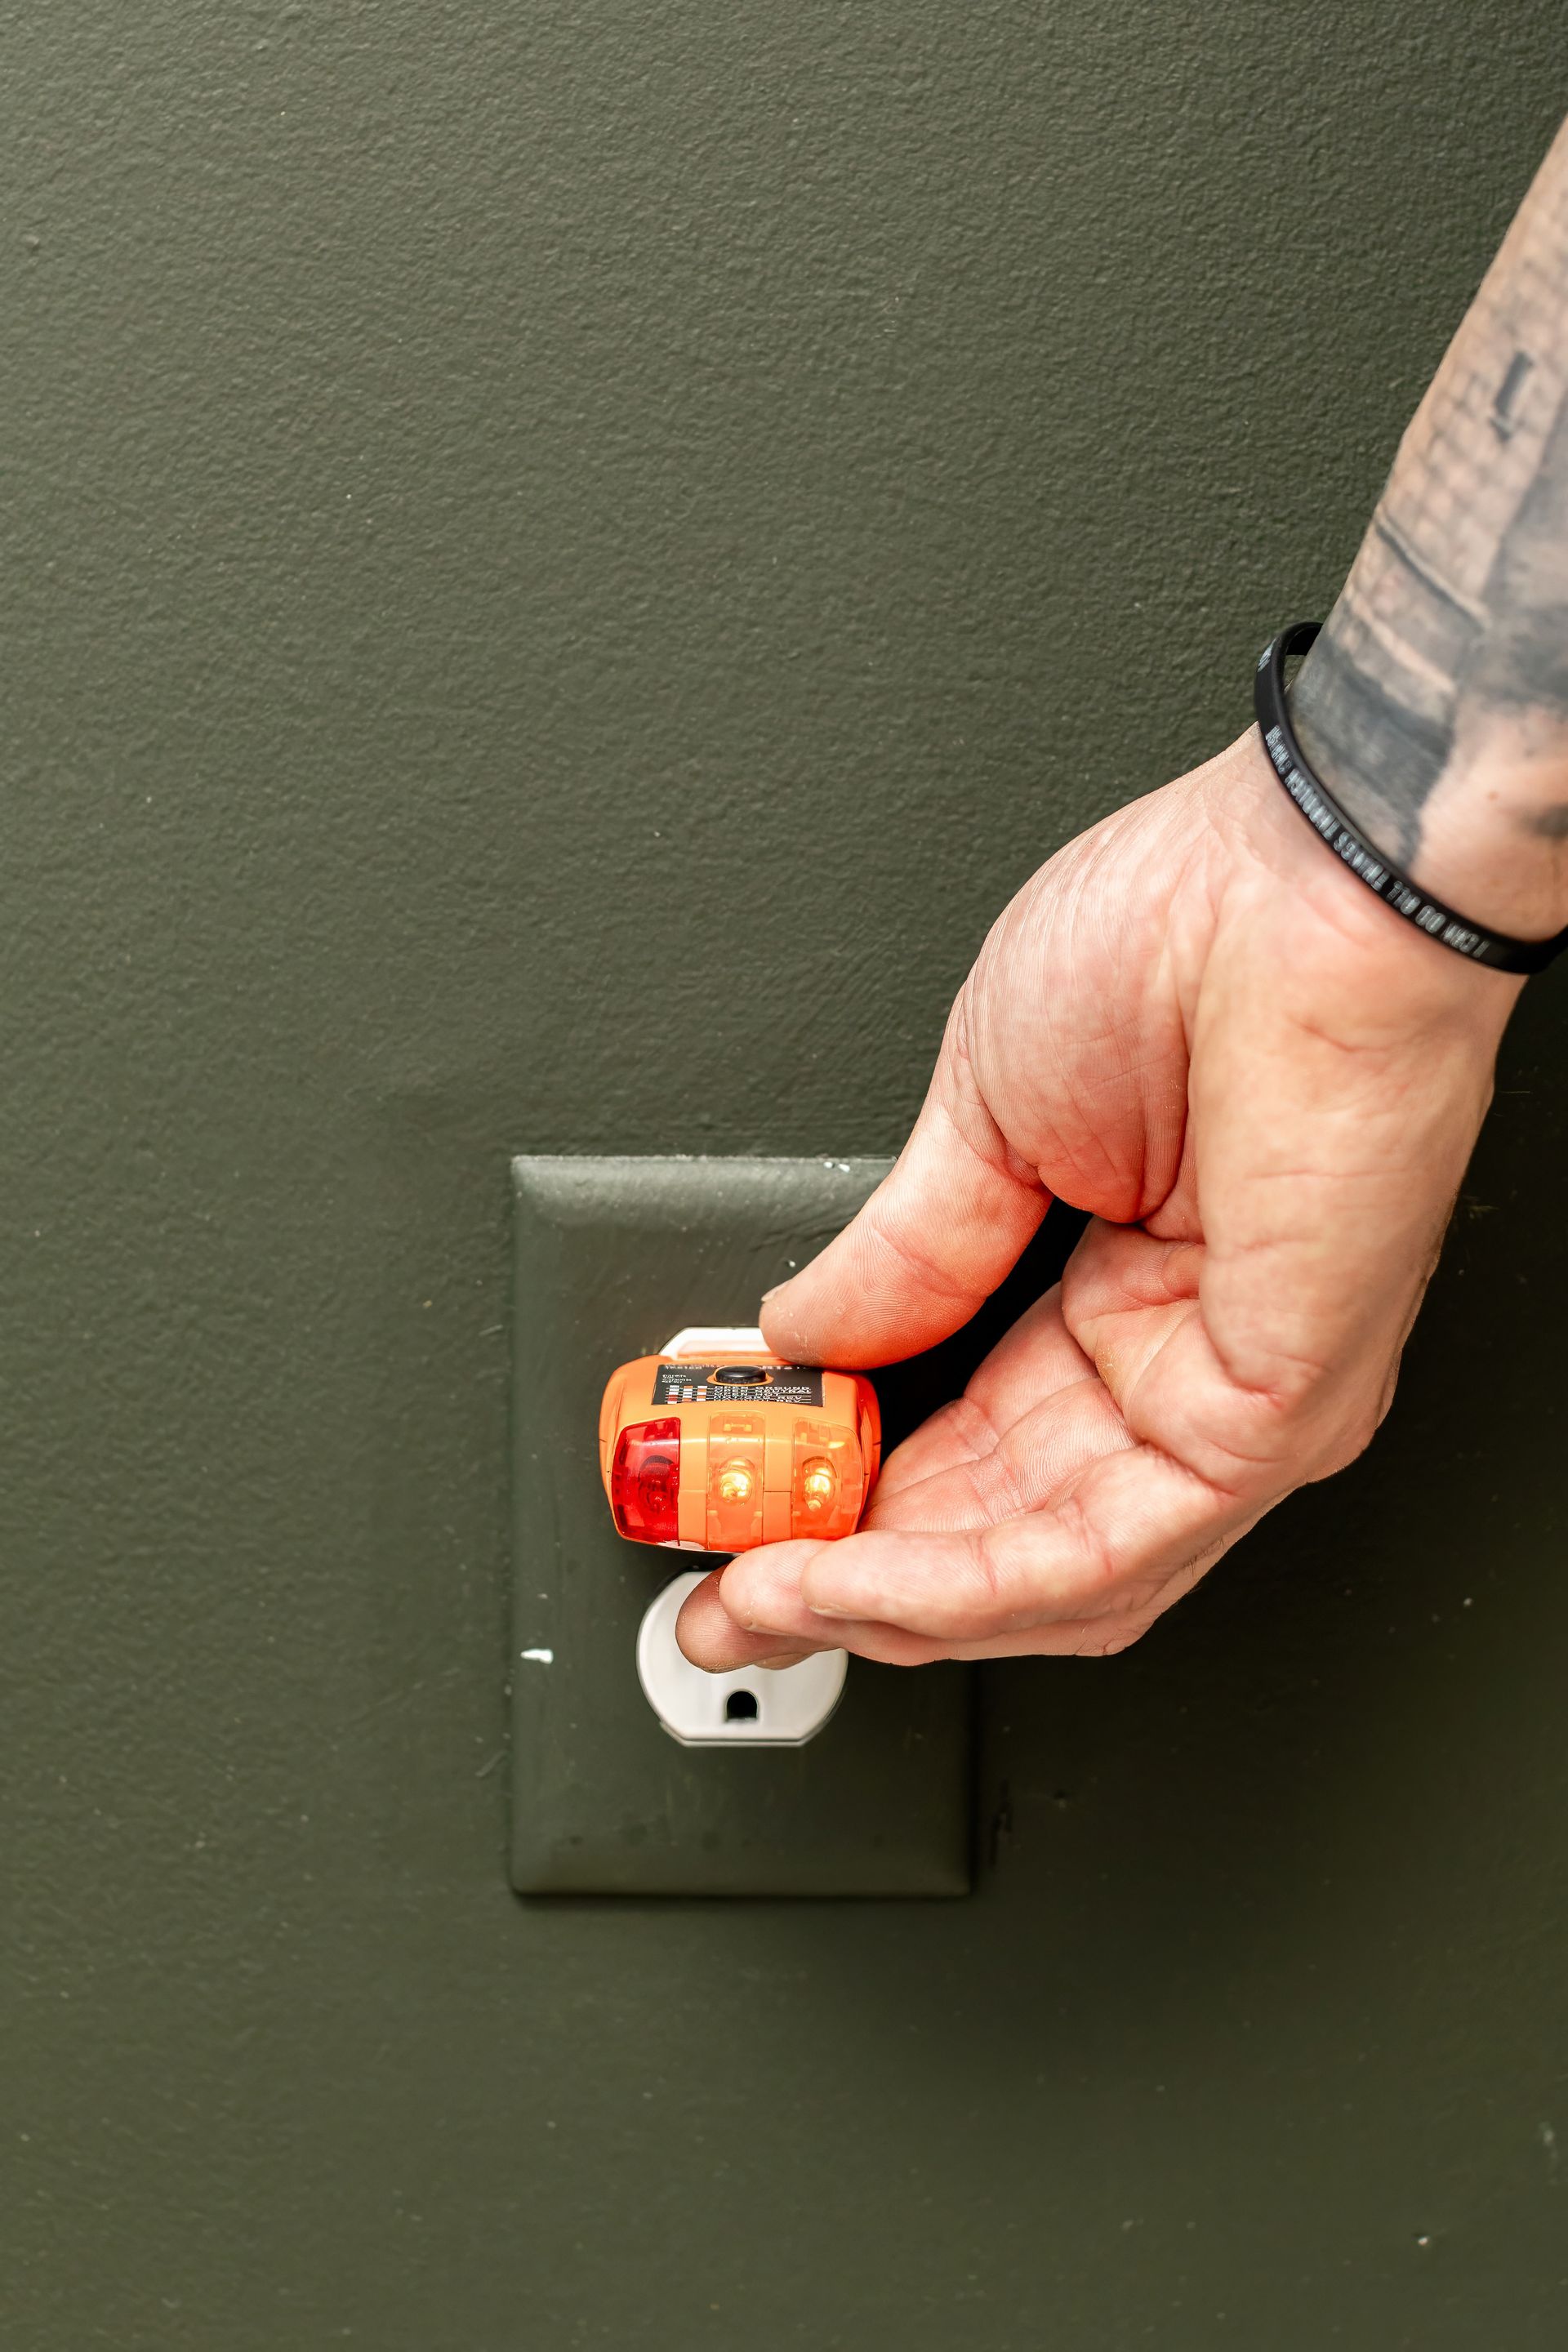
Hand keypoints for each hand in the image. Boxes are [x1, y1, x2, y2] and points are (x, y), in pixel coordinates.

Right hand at [677, 726, 1520, 1669]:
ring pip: (1058, 1575)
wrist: (1302, 876)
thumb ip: (902, 1254)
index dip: (853, 1507)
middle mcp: (1193, 1367)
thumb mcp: (984, 1116)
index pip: (981, 1452)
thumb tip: (803, 1332)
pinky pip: (1107, 1547)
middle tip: (732, 1599)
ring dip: (894, 1604)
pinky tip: (866, 1572)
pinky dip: (967, 1579)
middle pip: (1013, 1539)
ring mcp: (1240, 1399)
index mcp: (1131, 1293)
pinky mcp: (1272, 1415)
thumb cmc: (1192, 934)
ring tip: (770, 1596)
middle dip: (856, 1588)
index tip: (746, 1527)